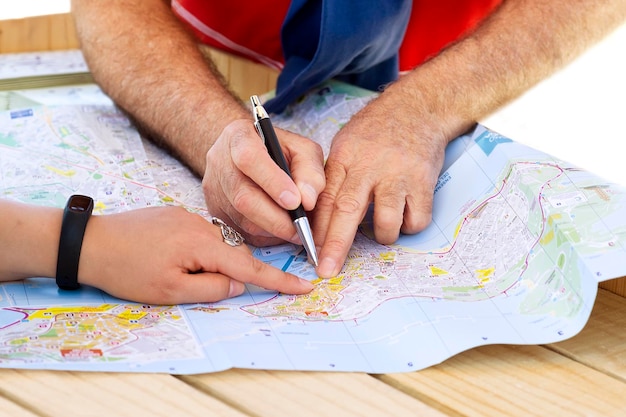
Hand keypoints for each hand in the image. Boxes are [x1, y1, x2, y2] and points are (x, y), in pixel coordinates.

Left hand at [79, 206, 313, 303]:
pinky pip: (204, 233)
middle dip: (241, 271)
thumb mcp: (171, 291)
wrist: (90, 242)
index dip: (280, 278)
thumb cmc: (128, 271)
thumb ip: (212, 288)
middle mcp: (202, 225)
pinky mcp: (176, 214)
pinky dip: (206, 249)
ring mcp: (188, 216)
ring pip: (221, 242)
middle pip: (238, 251)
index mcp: (204, 244)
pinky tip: (183, 259)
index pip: (251, 265)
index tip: (306, 284)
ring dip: (221, 261)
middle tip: (217, 287)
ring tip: (191, 275)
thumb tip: (239, 284)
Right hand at [202, 119, 324, 246]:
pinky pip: (239, 231)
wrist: (249, 154)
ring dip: (272, 230)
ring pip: (241, 219)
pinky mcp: (215, 210)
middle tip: (301, 229)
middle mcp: (220, 161)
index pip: (249, 158)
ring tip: (295, 230)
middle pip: (243, 196)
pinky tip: (279, 229)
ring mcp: (214, 188)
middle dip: (275, 218)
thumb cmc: (280, 151)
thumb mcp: (302, 149)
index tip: (295, 202)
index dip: (272, 182)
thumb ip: (310, 171)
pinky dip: (264, 236)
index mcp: (239, 136)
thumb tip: (307, 201)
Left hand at [313, 90, 448, 277]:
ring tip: (381, 230)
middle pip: (348, 211)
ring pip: (386, 221)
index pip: (325, 199)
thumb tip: (318, 220)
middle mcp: (370, 166)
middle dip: (336, 245)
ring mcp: (398, 174)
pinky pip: (416, 220)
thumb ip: (333, 179)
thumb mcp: (346, 145)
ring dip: (382, 236)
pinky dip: (408, 227)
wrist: (418, 108)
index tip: (310, 252)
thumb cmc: (377, 131)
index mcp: (345, 157)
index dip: (317, 229)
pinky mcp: (424, 182)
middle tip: (327, 270)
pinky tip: (404, 216)